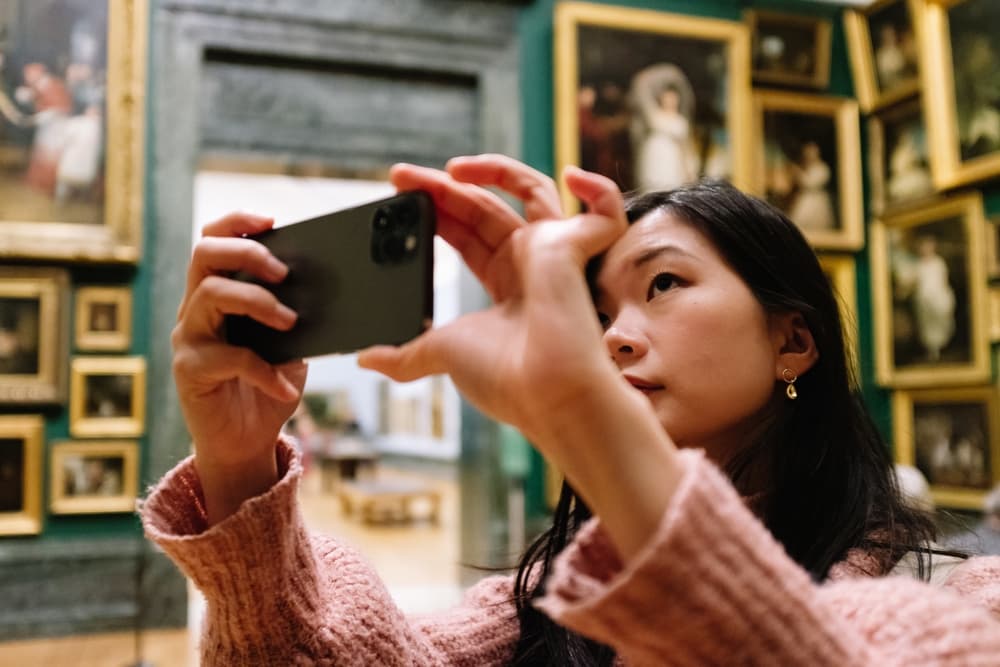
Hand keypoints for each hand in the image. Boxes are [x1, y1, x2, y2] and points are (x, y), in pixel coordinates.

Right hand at [172, 213, 306, 522]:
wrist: (246, 443)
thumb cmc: (267, 387)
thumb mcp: (290, 345)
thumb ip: (296, 316)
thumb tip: (329, 289)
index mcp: (218, 294)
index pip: (214, 240)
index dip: (238, 223)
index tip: (272, 220)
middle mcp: (195, 310)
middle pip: (203, 255)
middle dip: (247, 254)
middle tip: (283, 273)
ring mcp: (188, 338)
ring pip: (210, 295)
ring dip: (258, 302)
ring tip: (291, 321)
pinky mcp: (189, 371)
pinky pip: (228, 357)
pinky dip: (264, 371)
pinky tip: (285, 387)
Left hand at [365, 156, 683, 557]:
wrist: (545, 395)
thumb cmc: (505, 380)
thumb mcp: (440, 355)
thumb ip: (404, 354)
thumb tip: (365, 359)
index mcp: (504, 283)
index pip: (466, 233)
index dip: (436, 211)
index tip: (399, 196)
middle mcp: (531, 263)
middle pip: (484, 206)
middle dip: (441, 188)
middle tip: (401, 176)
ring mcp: (558, 252)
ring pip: (533, 189)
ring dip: (494, 169)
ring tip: (450, 168)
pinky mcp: (580, 246)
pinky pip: (606, 208)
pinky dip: (598, 188)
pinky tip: (573, 176)